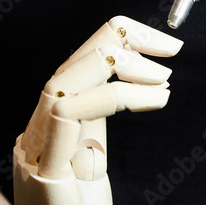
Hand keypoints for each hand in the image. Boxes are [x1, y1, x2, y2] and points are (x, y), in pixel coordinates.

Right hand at [13, 16, 182, 204]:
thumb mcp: (91, 158)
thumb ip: (97, 121)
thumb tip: (136, 87)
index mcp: (54, 120)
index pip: (81, 62)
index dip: (120, 41)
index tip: (162, 45)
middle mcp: (40, 125)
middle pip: (74, 59)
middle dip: (124, 40)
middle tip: (170, 47)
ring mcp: (35, 144)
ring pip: (67, 76)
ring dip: (122, 65)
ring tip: (165, 78)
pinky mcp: (42, 166)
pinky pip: (69, 111)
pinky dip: (117, 96)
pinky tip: (155, 99)